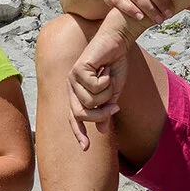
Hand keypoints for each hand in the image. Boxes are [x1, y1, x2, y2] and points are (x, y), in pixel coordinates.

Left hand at [67, 30, 130, 149]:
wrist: (117, 42)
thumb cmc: (115, 65)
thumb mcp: (113, 93)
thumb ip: (106, 111)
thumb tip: (102, 132)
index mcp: (78, 93)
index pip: (74, 118)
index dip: (79, 133)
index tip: (86, 148)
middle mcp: (72, 87)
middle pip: (81, 114)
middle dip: (100, 114)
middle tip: (115, 106)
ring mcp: (73, 78)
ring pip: (90, 101)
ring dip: (107, 93)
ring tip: (109, 77)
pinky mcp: (78, 69)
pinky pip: (95, 87)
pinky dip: (106, 80)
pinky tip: (107, 69)